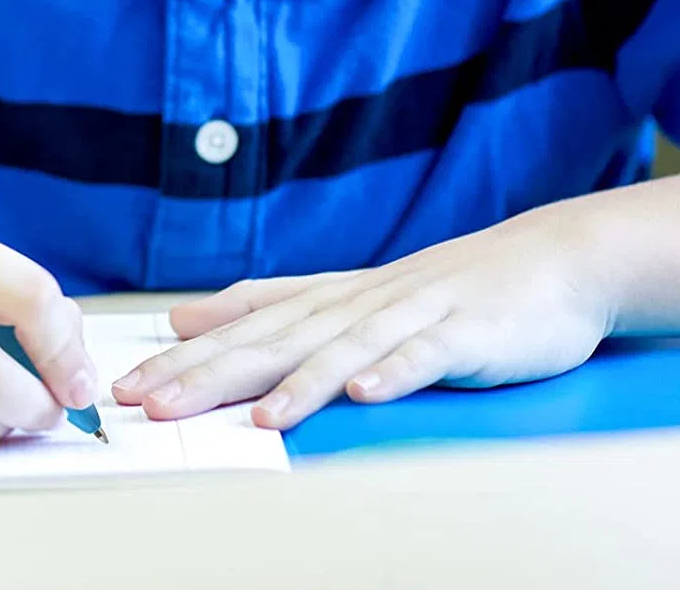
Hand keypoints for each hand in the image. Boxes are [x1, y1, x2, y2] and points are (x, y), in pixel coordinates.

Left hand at [112, 211, 610, 428]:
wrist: (549, 262)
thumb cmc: (448, 289)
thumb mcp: (352, 294)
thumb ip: (274, 303)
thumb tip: (189, 313)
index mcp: (333, 297)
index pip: (248, 325)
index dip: (190, 356)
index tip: (130, 383)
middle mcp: (362, 301)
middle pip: (278, 337)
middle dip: (214, 372)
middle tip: (156, 402)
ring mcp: (414, 314)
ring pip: (346, 347)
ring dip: (301, 382)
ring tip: (258, 418)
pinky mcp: (464, 333)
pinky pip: (426, 355)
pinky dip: (396, 372)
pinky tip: (367, 393)